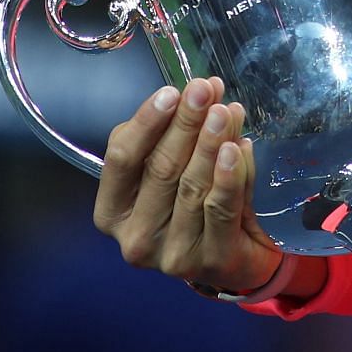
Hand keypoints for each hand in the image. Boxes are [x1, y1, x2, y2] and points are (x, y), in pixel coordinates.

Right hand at [92, 77, 283, 294]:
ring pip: (192, 186)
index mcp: (113, 211)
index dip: (145, 123)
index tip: (170, 91)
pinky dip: (232, 174)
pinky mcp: (210, 261)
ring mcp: (171, 255)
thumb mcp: (170, 168)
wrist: (238, 254)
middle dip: (184, 124)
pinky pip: (222, 208)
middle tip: (204, 90)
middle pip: (159, 169)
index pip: (121, 160)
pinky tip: (238, 147)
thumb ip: (169, 135)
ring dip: (211, 142)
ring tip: (225, 111)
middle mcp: (134, 238)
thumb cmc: (194, 202)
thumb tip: (192, 95)